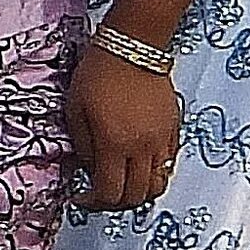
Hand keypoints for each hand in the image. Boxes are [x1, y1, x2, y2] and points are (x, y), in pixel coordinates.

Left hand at [67, 40, 182, 211]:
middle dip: (116, 203)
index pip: (109, 194)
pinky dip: (153, 172)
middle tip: (101, 195)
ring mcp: (162, 140)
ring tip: (123, 182)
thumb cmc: (99, 73)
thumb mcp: (75, 111)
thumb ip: (83, 148)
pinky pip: (168, 163)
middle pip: (136, 196)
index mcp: (114, 144)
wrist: (133, 46)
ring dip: (139, 191)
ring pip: (158, 184)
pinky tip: (138, 161)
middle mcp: (142, 148)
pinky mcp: (174, 130)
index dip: (93, 204)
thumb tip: (90, 170)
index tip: (82, 198)